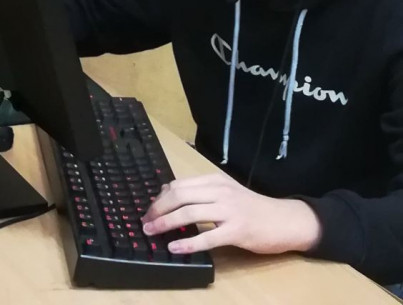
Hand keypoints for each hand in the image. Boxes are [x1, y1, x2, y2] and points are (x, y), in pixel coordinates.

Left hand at [140, 172, 321, 255]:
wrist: (283, 220)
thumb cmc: (252, 208)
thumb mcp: (225, 192)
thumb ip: (200, 192)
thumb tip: (168, 195)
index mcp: (214, 180)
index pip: (179, 184)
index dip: (159, 198)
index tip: (148, 210)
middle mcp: (219, 191)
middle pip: (180, 195)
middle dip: (158, 209)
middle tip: (145, 223)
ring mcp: (229, 210)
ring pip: (190, 213)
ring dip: (166, 223)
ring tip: (152, 233)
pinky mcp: (237, 230)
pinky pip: (208, 236)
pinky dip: (188, 242)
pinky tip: (175, 248)